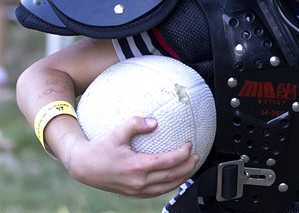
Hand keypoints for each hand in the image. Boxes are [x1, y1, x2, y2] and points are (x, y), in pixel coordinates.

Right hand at [62, 116, 199, 197]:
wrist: (83, 167)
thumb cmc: (100, 148)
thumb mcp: (117, 132)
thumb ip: (136, 124)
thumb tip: (154, 121)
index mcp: (136, 166)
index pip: (168, 162)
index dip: (182, 154)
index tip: (189, 145)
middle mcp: (138, 181)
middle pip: (171, 177)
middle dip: (188, 167)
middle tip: (197, 156)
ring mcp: (136, 190)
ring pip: (166, 187)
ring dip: (181, 178)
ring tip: (191, 167)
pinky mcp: (133, 193)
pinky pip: (156, 192)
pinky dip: (169, 185)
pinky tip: (174, 177)